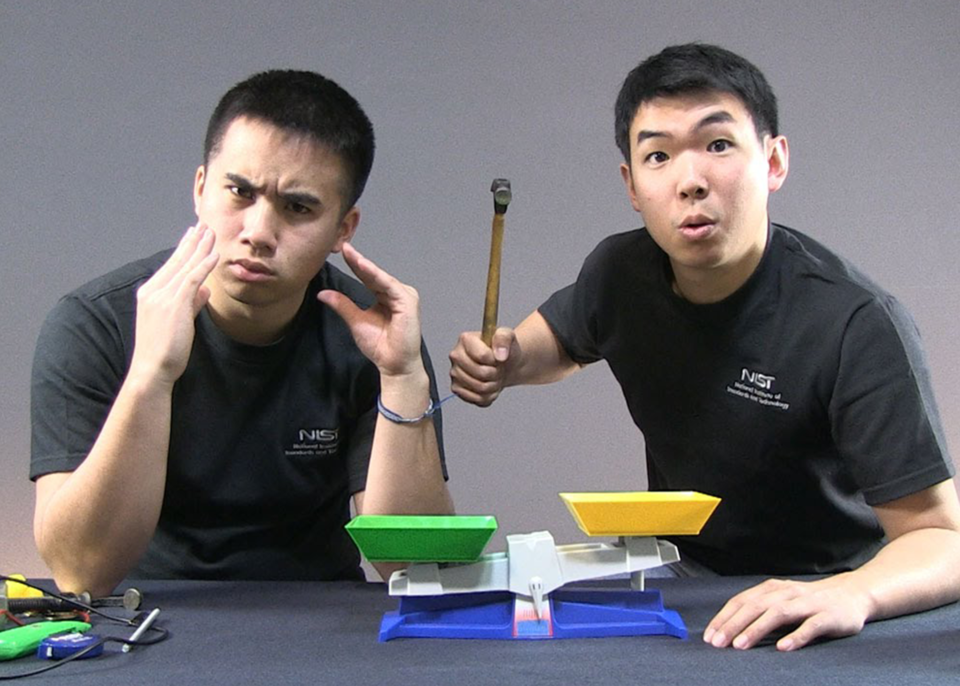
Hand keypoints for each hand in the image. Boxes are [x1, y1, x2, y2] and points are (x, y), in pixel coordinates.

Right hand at [129, 225, 218, 385]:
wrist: (152, 369)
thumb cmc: (163, 351)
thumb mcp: (178, 322)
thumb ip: (192, 303)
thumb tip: (205, 290)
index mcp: (149, 294)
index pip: (170, 266)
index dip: (183, 249)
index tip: (193, 235)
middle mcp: (153, 291)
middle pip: (176, 260)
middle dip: (192, 241)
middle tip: (203, 224)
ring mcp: (162, 297)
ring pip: (185, 266)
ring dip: (200, 247)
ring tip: (211, 232)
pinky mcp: (174, 305)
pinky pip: (191, 279)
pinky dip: (203, 265)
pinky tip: (214, 255)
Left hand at [317, 242, 423, 377]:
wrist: (393, 365)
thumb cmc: (380, 346)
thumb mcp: (355, 321)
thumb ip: (342, 305)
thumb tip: (323, 294)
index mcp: (385, 296)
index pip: (368, 277)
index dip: (355, 265)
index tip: (342, 251)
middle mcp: (396, 293)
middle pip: (374, 275)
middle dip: (359, 261)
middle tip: (344, 246)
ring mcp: (404, 297)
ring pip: (381, 278)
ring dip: (366, 266)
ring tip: (351, 254)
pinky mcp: (408, 302)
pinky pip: (389, 286)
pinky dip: (377, 276)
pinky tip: (365, 268)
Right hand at [448, 327, 518, 406]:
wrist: (504, 364)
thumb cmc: (503, 349)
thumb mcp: (508, 337)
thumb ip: (504, 339)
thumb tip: (500, 355)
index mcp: (465, 339)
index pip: (482, 356)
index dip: (496, 360)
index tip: (499, 357)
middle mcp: (456, 356)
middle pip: (481, 373)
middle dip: (496, 373)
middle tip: (498, 368)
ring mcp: (454, 373)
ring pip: (480, 388)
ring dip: (494, 385)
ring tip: (495, 377)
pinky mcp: (457, 389)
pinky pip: (477, 399)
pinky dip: (489, 396)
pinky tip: (490, 386)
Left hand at [703, 575, 871, 650]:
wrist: (853, 594)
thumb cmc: (810, 602)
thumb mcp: (782, 600)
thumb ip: (760, 610)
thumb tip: (729, 628)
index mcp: (772, 589)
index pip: (742, 601)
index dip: (724, 618)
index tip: (710, 636)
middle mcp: (787, 593)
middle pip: (755, 606)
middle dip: (733, 624)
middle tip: (718, 643)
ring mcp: (808, 604)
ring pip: (778, 614)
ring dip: (757, 629)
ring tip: (740, 645)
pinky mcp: (829, 617)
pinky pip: (810, 627)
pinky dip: (795, 636)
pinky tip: (782, 647)